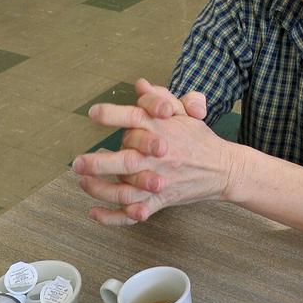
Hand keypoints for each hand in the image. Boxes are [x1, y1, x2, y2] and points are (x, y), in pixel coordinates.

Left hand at [72, 78, 237, 224]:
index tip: (94, 114)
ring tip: (84, 183)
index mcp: (164, 129)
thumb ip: (160, 98)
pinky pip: (135, 212)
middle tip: (77, 164)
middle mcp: (161, 155)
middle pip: (128, 161)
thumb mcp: (184, 113)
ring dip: (101, 190)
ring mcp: (162, 180)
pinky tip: (95, 213)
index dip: (114, 115)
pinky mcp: (163, 199)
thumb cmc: (199, 139)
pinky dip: (114, 217)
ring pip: (127, 191)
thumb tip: (140, 85)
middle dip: (99, 164)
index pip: (137, 118)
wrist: (225, 168)